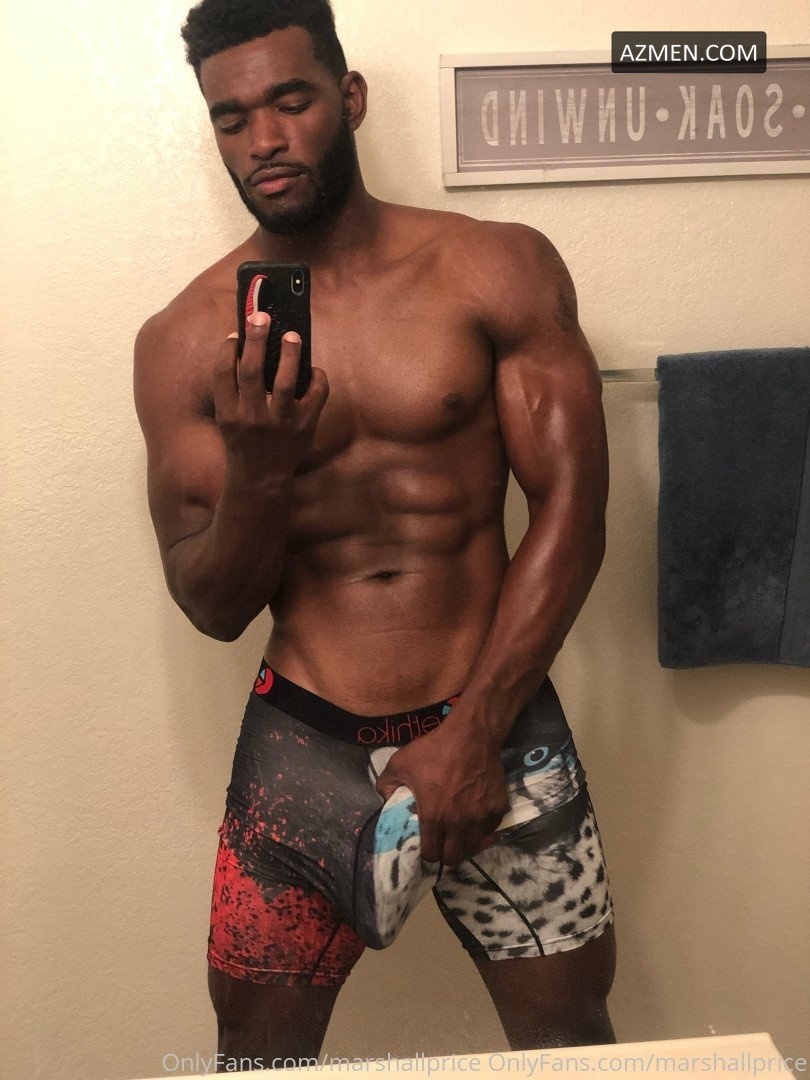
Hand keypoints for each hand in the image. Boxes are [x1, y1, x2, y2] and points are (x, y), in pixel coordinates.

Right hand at [213, 313, 328, 486]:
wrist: (260, 480)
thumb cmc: (243, 442)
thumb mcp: (227, 419)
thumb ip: (232, 390)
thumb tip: (244, 347)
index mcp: (228, 413)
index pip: (222, 374)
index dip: (228, 350)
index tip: (236, 334)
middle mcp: (251, 417)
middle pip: (251, 371)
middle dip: (256, 340)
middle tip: (261, 316)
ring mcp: (279, 423)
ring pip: (285, 382)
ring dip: (289, 354)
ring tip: (292, 335)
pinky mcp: (304, 427)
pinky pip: (316, 395)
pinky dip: (317, 378)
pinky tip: (313, 370)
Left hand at [375, 721, 509, 864]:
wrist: (471, 735)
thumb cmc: (435, 749)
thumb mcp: (400, 762)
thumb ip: (386, 784)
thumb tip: (386, 799)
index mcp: (434, 817)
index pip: (432, 854)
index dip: (427, 853)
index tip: (427, 845)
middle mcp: (459, 823)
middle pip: (455, 858)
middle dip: (447, 855)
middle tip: (445, 843)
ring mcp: (482, 817)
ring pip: (475, 846)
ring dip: (467, 843)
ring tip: (461, 834)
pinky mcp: (499, 807)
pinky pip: (492, 827)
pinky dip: (485, 827)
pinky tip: (478, 817)